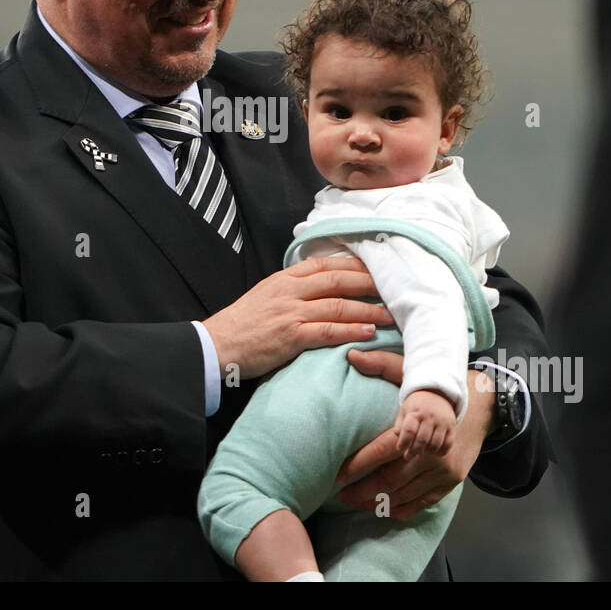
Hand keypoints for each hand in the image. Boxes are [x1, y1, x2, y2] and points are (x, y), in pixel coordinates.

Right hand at [203, 256, 391, 378]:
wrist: (217, 345)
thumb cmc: (242, 324)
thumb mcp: (266, 295)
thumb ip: (292, 289)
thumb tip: (320, 288)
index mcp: (284, 279)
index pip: (324, 264)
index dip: (353, 264)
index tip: (375, 267)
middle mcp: (290, 291)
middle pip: (337, 279)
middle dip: (368, 282)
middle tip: (393, 286)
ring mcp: (290, 313)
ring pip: (338, 305)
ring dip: (368, 309)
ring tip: (389, 314)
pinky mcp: (291, 336)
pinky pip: (328, 331)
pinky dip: (351, 330)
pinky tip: (368, 332)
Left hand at [335, 351, 494, 518]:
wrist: (481, 405)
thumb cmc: (438, 390)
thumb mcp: (410, 373)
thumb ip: (380, 364)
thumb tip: (351, 353)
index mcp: (420, 425)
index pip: (383, 450)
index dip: (359, 465)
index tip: (338, 475)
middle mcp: (433, 452)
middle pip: (391, 478)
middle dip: (363, 491)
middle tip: (341, 495)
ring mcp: (444, 470)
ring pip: (405, 494)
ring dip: (379, 502)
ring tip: (356, 503)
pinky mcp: (451, 481)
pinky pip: (424, 502)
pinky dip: (402, 509)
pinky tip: (384, 509)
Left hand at [395, 389, 456, 459]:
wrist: (436, 393)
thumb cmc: (416, 406)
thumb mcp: (404, 410)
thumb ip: (400, 426)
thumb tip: (399, 442)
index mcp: (416, 412)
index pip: (409, 430)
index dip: (404, 442)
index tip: (400, 448)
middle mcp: (430, 416)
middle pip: (422, 439)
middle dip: (413, 451)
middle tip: (407, 457)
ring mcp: (442, 421)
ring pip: (435, 444)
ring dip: (426, 452)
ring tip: (420, 454)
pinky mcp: (452, 426)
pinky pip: (448, 444)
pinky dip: (440, 452)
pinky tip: (433, 453)